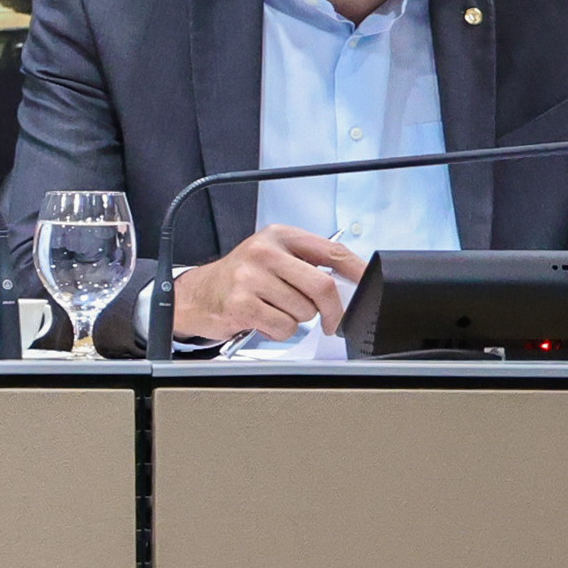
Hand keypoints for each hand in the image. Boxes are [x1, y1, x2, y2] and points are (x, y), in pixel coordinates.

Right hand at [171, 224, 365, 344]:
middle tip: (330, 319)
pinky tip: (264, 319)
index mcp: (278, 236)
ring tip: (275, 309)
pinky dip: (279, 330)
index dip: (357, 271)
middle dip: (332, 310)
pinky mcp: (241, 304)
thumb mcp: (273, 258)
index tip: (370, 285)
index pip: (331, 251)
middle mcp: (264, 252)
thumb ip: (308, 265)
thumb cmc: (240, 278)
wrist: (197, 295)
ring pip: (303, 311)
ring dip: (296, 319)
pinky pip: (283, 326)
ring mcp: (250, 278)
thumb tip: (350, 284)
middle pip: (321, 286)